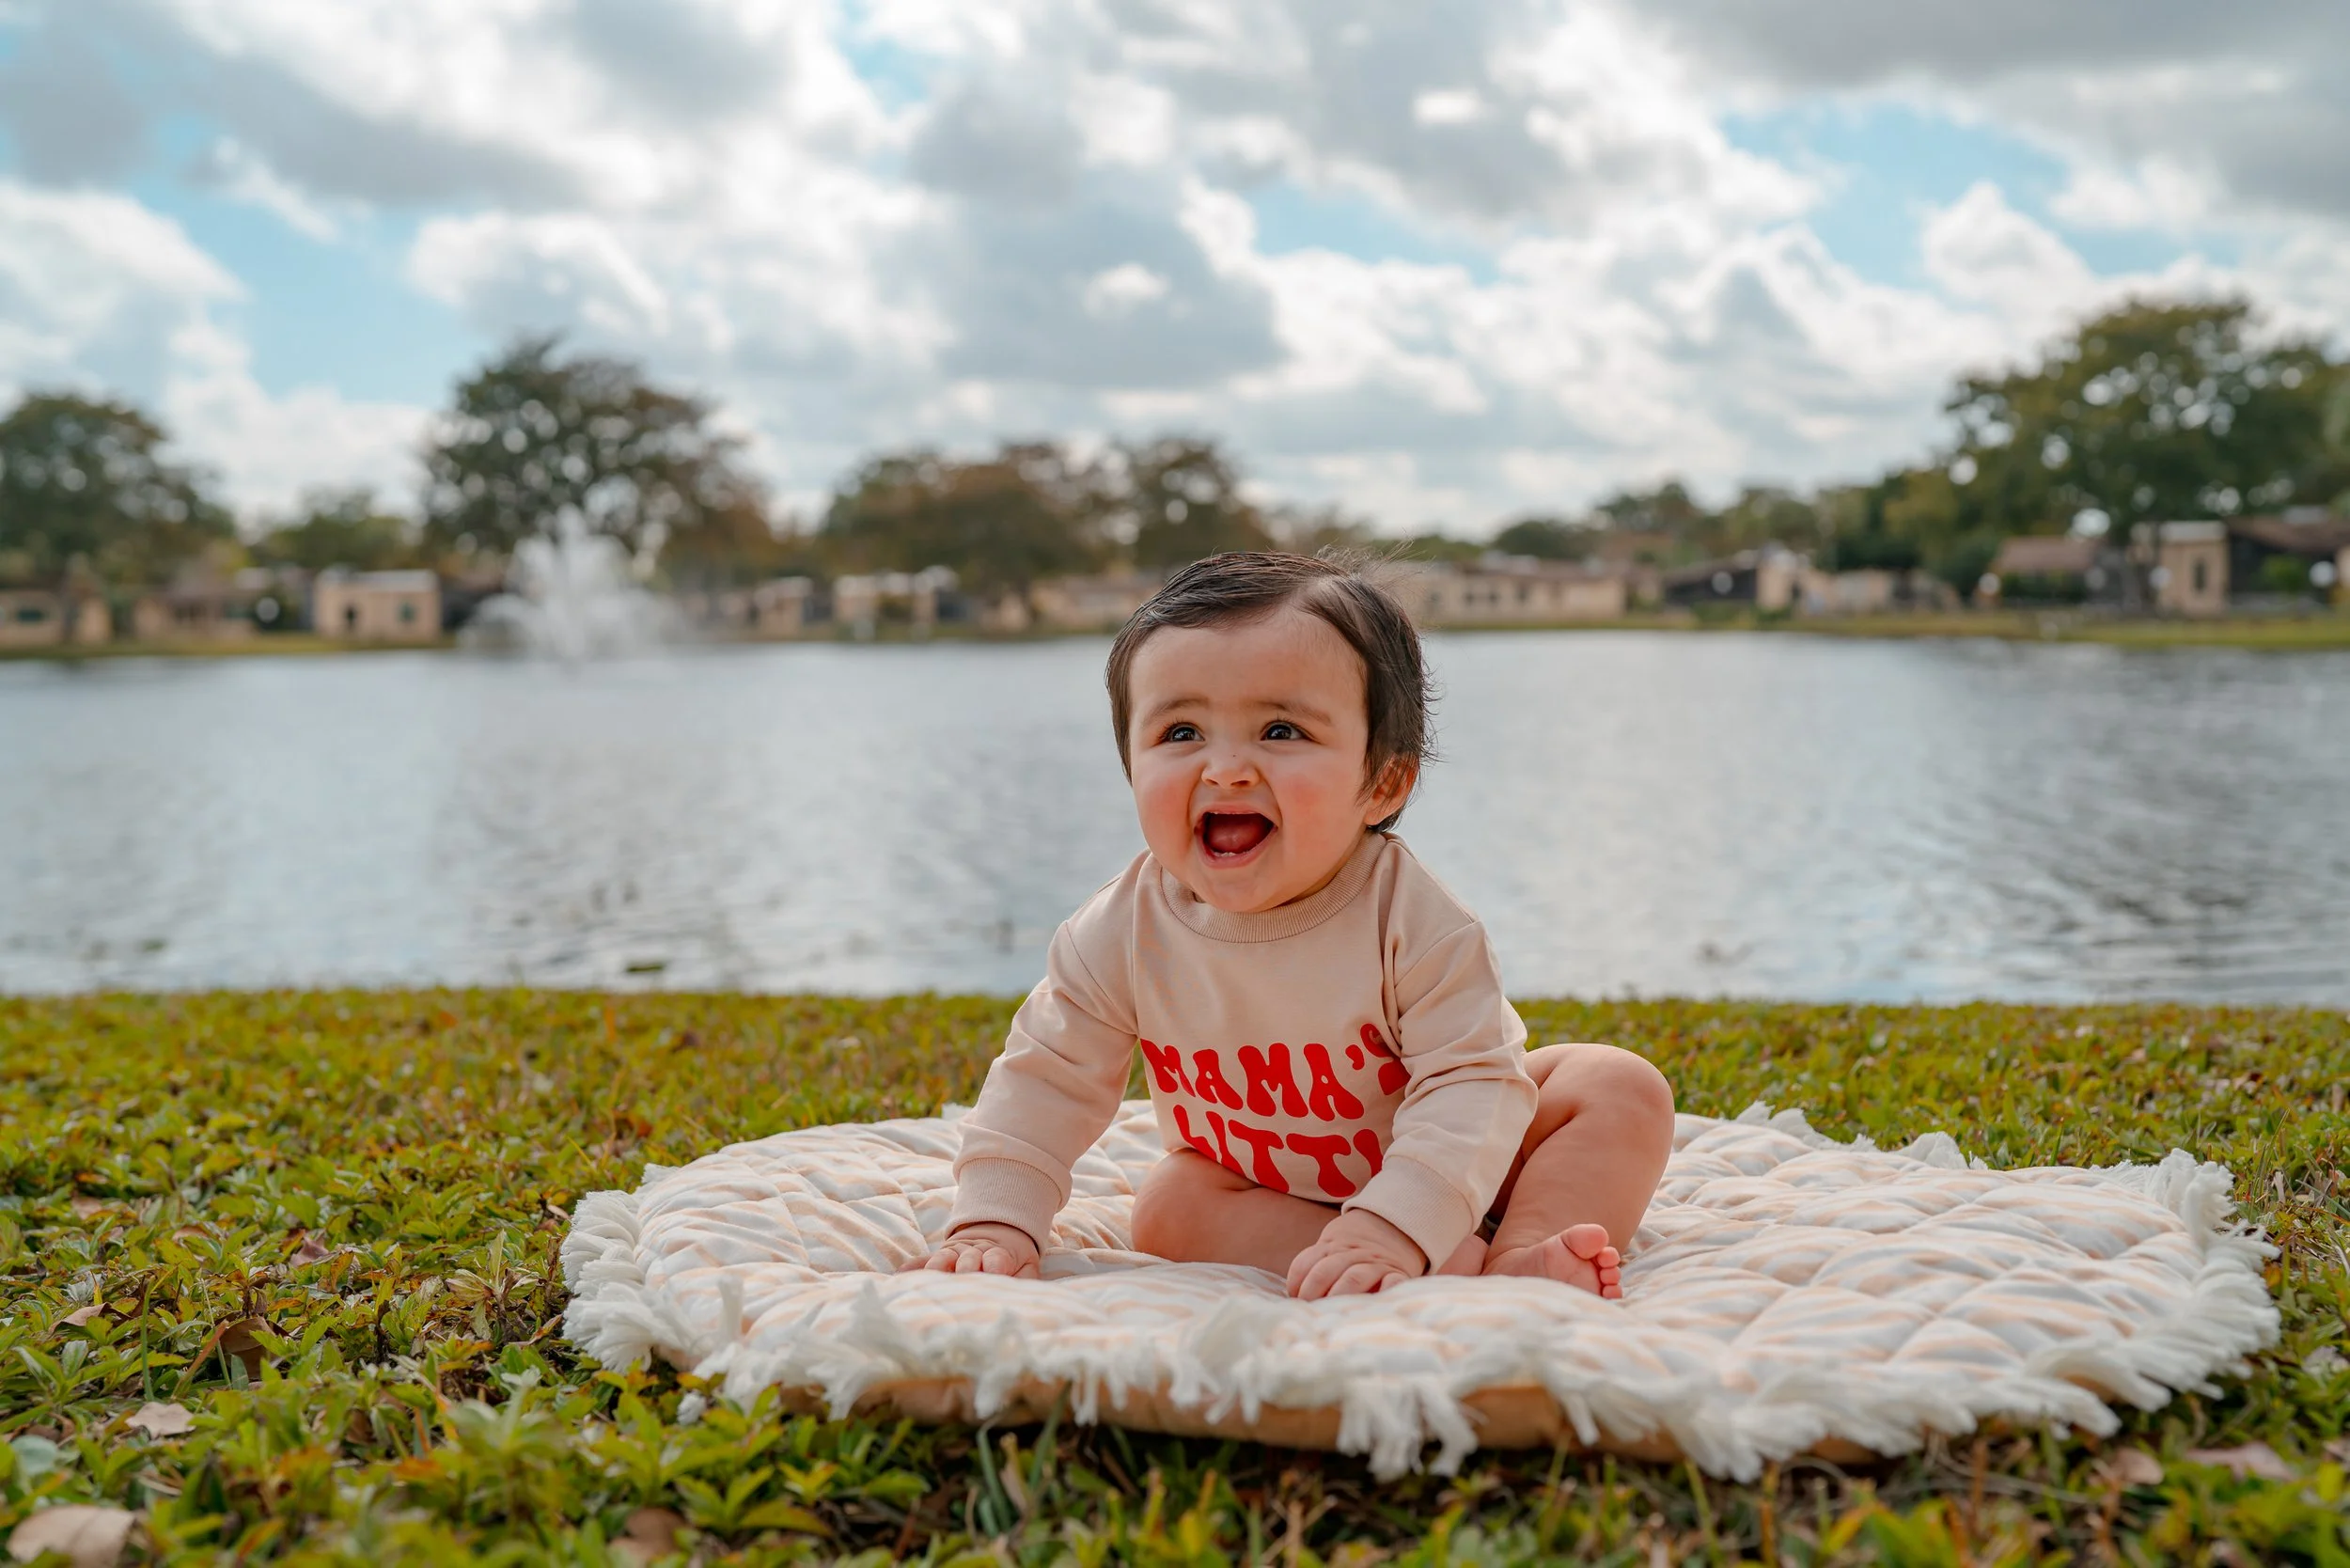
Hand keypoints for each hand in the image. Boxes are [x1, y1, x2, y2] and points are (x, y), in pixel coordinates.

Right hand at [906, 1221, 1040, 1278]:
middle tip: (964, 1278)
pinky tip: (901, 1275)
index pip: (997, 1258)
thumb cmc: (1014, 1260)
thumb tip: (1021, 1296)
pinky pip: (922, 1261)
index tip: (994, 1273)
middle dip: (966, 1267)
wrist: (998, 1231)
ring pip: (944, 1257)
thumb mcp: (1027, 1266)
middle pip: (969, 1258)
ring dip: (938, 1266)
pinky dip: (912, 1267)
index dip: (995, 1265)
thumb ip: (1025, 1278)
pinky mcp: (938, 1257)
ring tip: (931, 1277)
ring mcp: (954, 1253)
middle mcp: (974, 1252)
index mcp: (999, 1254)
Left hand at [1285, 1209, 1425, 1299]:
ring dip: (1338, 1297)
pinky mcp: (1398, 1274)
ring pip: (1353, 1278)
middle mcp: (1352, 1254)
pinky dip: (1384, 1294)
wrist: (1394, 1226)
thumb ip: (1315, 1266)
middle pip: (1325, 1271)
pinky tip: (1372, 1308)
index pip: (1305, 1263)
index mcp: (1331, 1246)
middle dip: (1312, 1293)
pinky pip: (1392, 1284)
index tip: (1294, 1300)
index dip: (1296, 1283)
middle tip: (1308, 1313)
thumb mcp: (1332, 1246)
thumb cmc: (1354, 1248)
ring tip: (1332, 1315)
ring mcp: (1375, 1264)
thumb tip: (1294, 1299)